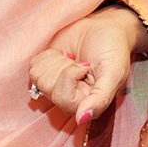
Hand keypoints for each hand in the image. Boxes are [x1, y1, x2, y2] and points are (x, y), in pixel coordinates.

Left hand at [26, 5, 147, 123]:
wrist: (104, 26)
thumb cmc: (113, 49)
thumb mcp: (114, 73)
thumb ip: (100, 98)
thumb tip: (82, 120)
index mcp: (88, 104)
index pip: (64, 100)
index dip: (70, 78)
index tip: (86, 66)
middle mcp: (70, 99)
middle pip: (48, 89)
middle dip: (63, 68)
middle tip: (80, 61)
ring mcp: (55, 85)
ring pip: (38, 78)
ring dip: (55, 61)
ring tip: (72, 58)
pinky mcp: (45, 71)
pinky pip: (33, 67)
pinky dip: (47, 56)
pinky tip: (62, 54)